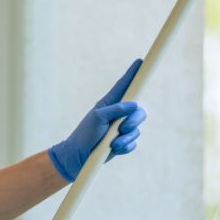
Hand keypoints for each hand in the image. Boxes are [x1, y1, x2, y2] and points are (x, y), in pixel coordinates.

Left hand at [47, 59, 146, 182]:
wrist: (79, 157)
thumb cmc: (85, 134)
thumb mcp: (98, 118)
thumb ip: (116, 109)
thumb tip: (134, 105)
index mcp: (110, 104)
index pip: (124, 86)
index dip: (133, 74)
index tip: (140, 62)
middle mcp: (118, 115)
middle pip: (139, 110)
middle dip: (134, 119)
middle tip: (124, 127)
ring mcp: (121, 129)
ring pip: (136, 129)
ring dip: (126, 137)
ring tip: (113, 143)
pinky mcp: (123, 142)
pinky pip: (133, 143)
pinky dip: (125, 147)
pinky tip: (114, 149)